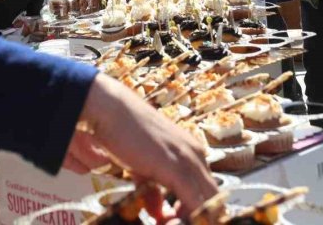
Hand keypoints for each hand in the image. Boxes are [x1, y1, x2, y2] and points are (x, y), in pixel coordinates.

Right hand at [65, 75, 217, 214]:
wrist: (110, 108)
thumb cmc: (122, 131)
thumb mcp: (141, 167)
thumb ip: (152, 191)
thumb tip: (157, 211)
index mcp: (191, 152)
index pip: (206, 193)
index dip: (193, 213)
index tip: (172, 220)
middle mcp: (197, 154)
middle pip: (212, 200)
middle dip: (192, 218)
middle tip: (167, 224)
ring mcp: (190, 160)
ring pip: (209, 205)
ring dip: (188, 220)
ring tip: (164, 223)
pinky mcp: (179, 168)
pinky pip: (197, 204)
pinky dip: (187, 218)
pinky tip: (166, 222)